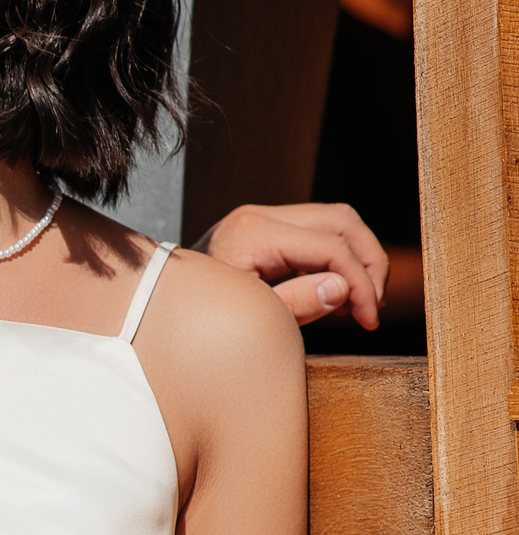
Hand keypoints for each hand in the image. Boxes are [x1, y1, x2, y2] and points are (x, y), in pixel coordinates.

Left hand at [193, 201, 386, 329]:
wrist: (163, 300)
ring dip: (359, 256)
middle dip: (368, 263)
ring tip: (359, 300)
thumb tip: (342, 287)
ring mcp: (262, 216)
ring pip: (337, 218)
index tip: (368, 319)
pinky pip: (319, 228)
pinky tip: (338, 289)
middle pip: (342, 221)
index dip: (360, 283)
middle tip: (370, 306)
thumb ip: (296, 303)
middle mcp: (259, 216)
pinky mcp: (267, 224)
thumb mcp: (250, 317)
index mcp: (253, 235)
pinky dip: (339, 253)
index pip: (330, 248)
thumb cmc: (202, 314)